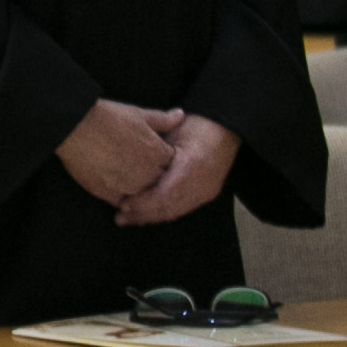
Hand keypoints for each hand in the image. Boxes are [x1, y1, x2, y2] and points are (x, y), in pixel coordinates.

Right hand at [55, 99, 179, 205]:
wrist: (75, 127)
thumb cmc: (107, 117)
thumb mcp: (138, 114)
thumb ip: (163, 119)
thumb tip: (180, 115)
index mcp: (159, 154)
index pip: (173, 165)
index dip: (163, 161)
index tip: (154, 156)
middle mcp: (148, 174)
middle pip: (159, 183)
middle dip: (154, 178)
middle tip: (138, 168)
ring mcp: (130, 187)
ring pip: (142, 196)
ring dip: (138, 190)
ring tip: (124, 177)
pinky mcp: (110, 195)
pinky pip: (122, 203)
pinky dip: (121, 199)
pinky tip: (113, 187)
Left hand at [112, 112, 241, 227]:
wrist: (225, 129)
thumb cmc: (196, 126)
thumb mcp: (172, 132)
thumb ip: (153, 151)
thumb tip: (128, 166)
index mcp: (191, 166)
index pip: (165, 193)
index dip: (144, 203)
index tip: (124, 205)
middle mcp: (201, 183)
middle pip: (169, 207)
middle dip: (144, 215)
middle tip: (120, 218)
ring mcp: (206, 191)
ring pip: (176, 212)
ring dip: (152, 217)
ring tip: (129, 219)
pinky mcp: (207, 194)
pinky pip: (183, 209)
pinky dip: (164, 213)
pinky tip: (148, 215)